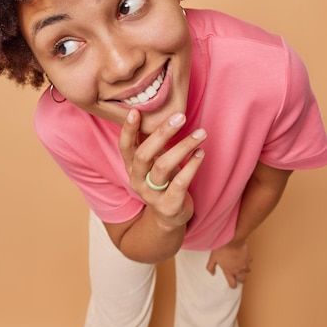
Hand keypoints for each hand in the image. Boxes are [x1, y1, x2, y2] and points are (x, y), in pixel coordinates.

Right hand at [119, 109, 206, 229]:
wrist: (168, 217)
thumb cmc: (162, 180)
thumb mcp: (152, 162)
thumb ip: (150, 142)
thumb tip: (155, 109)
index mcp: (131, 167)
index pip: (125, 147)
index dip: (128, 130)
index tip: (135, 111)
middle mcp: (137, 180)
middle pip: (144, 154)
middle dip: (162, 134)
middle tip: (180, 116)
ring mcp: (152, 195)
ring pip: (163, 167)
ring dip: (183, 147)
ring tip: (201, 133)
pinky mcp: (169, 206)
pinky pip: (180, 184)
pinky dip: (192, 166)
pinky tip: (201, 153)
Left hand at [206, 240, 252, 288]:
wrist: (232, 239)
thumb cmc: (222, 248)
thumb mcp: (213, 258)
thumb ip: (211, 267)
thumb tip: (211, 273)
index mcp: (229, 271)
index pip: (232, 284)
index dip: (232, 285)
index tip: (232, 284)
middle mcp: (238, 270)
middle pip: (243, 280)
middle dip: (241, 279)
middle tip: (239, 276)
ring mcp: (244, 264)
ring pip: (248, 271)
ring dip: (245, 270)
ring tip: (241, 266)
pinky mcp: (248, 257)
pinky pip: (250, 261)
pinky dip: (247, 260)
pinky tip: (244, 257)